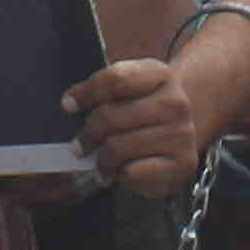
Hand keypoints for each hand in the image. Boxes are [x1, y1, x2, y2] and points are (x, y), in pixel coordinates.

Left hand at [64, 57, 204, 199]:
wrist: (181, 137)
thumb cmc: (144, 115)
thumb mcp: (128, 94)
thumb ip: (103, 96)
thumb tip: (70, 105)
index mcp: (160, 74)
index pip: (116, 79)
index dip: (86, 93)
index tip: (68, 105)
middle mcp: (175, 102)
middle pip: (110, 116)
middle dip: (87, 134)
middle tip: (77, 146)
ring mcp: (182, 134)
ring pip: (118, 147)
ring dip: (101, 159)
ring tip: (99, 163)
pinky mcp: (182, 163)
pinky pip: (132, 171)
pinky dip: (118, 175)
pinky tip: (119, 172)